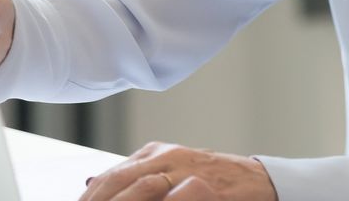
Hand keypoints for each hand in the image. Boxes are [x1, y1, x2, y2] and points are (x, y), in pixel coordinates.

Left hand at [79, 141, 277, 200]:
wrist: (258, 181)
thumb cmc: (212, 180)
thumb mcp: (170, 171)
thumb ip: (136, 176)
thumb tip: (90, 181)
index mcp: (156, 152)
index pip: (112, 174)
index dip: (92, 196)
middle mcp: (168, 156)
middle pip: (121, 180)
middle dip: (99, 200)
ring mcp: (187, 170)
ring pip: (142, 188)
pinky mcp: (205, 186)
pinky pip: (177, 197)